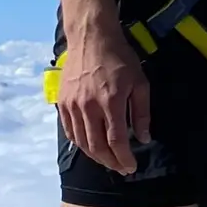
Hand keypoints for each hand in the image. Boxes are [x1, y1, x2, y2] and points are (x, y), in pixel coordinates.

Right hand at [57, 25, 150, 175]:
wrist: (91, 37)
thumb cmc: (120, 58)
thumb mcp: (140, 83)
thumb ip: (141, 113)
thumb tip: (143, 138)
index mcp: (110, 102)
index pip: (116, 141)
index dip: (124, 158)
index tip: (131, 167)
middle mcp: (88, 107)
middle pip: (97, 146)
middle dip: (111, 162)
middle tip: (121, 168)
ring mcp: (72, 105)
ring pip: (82, 142)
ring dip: (95, 156)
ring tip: (108, 161)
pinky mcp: (62, 102)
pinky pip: (69, 130)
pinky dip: (80, 143)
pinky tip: (89, 147)